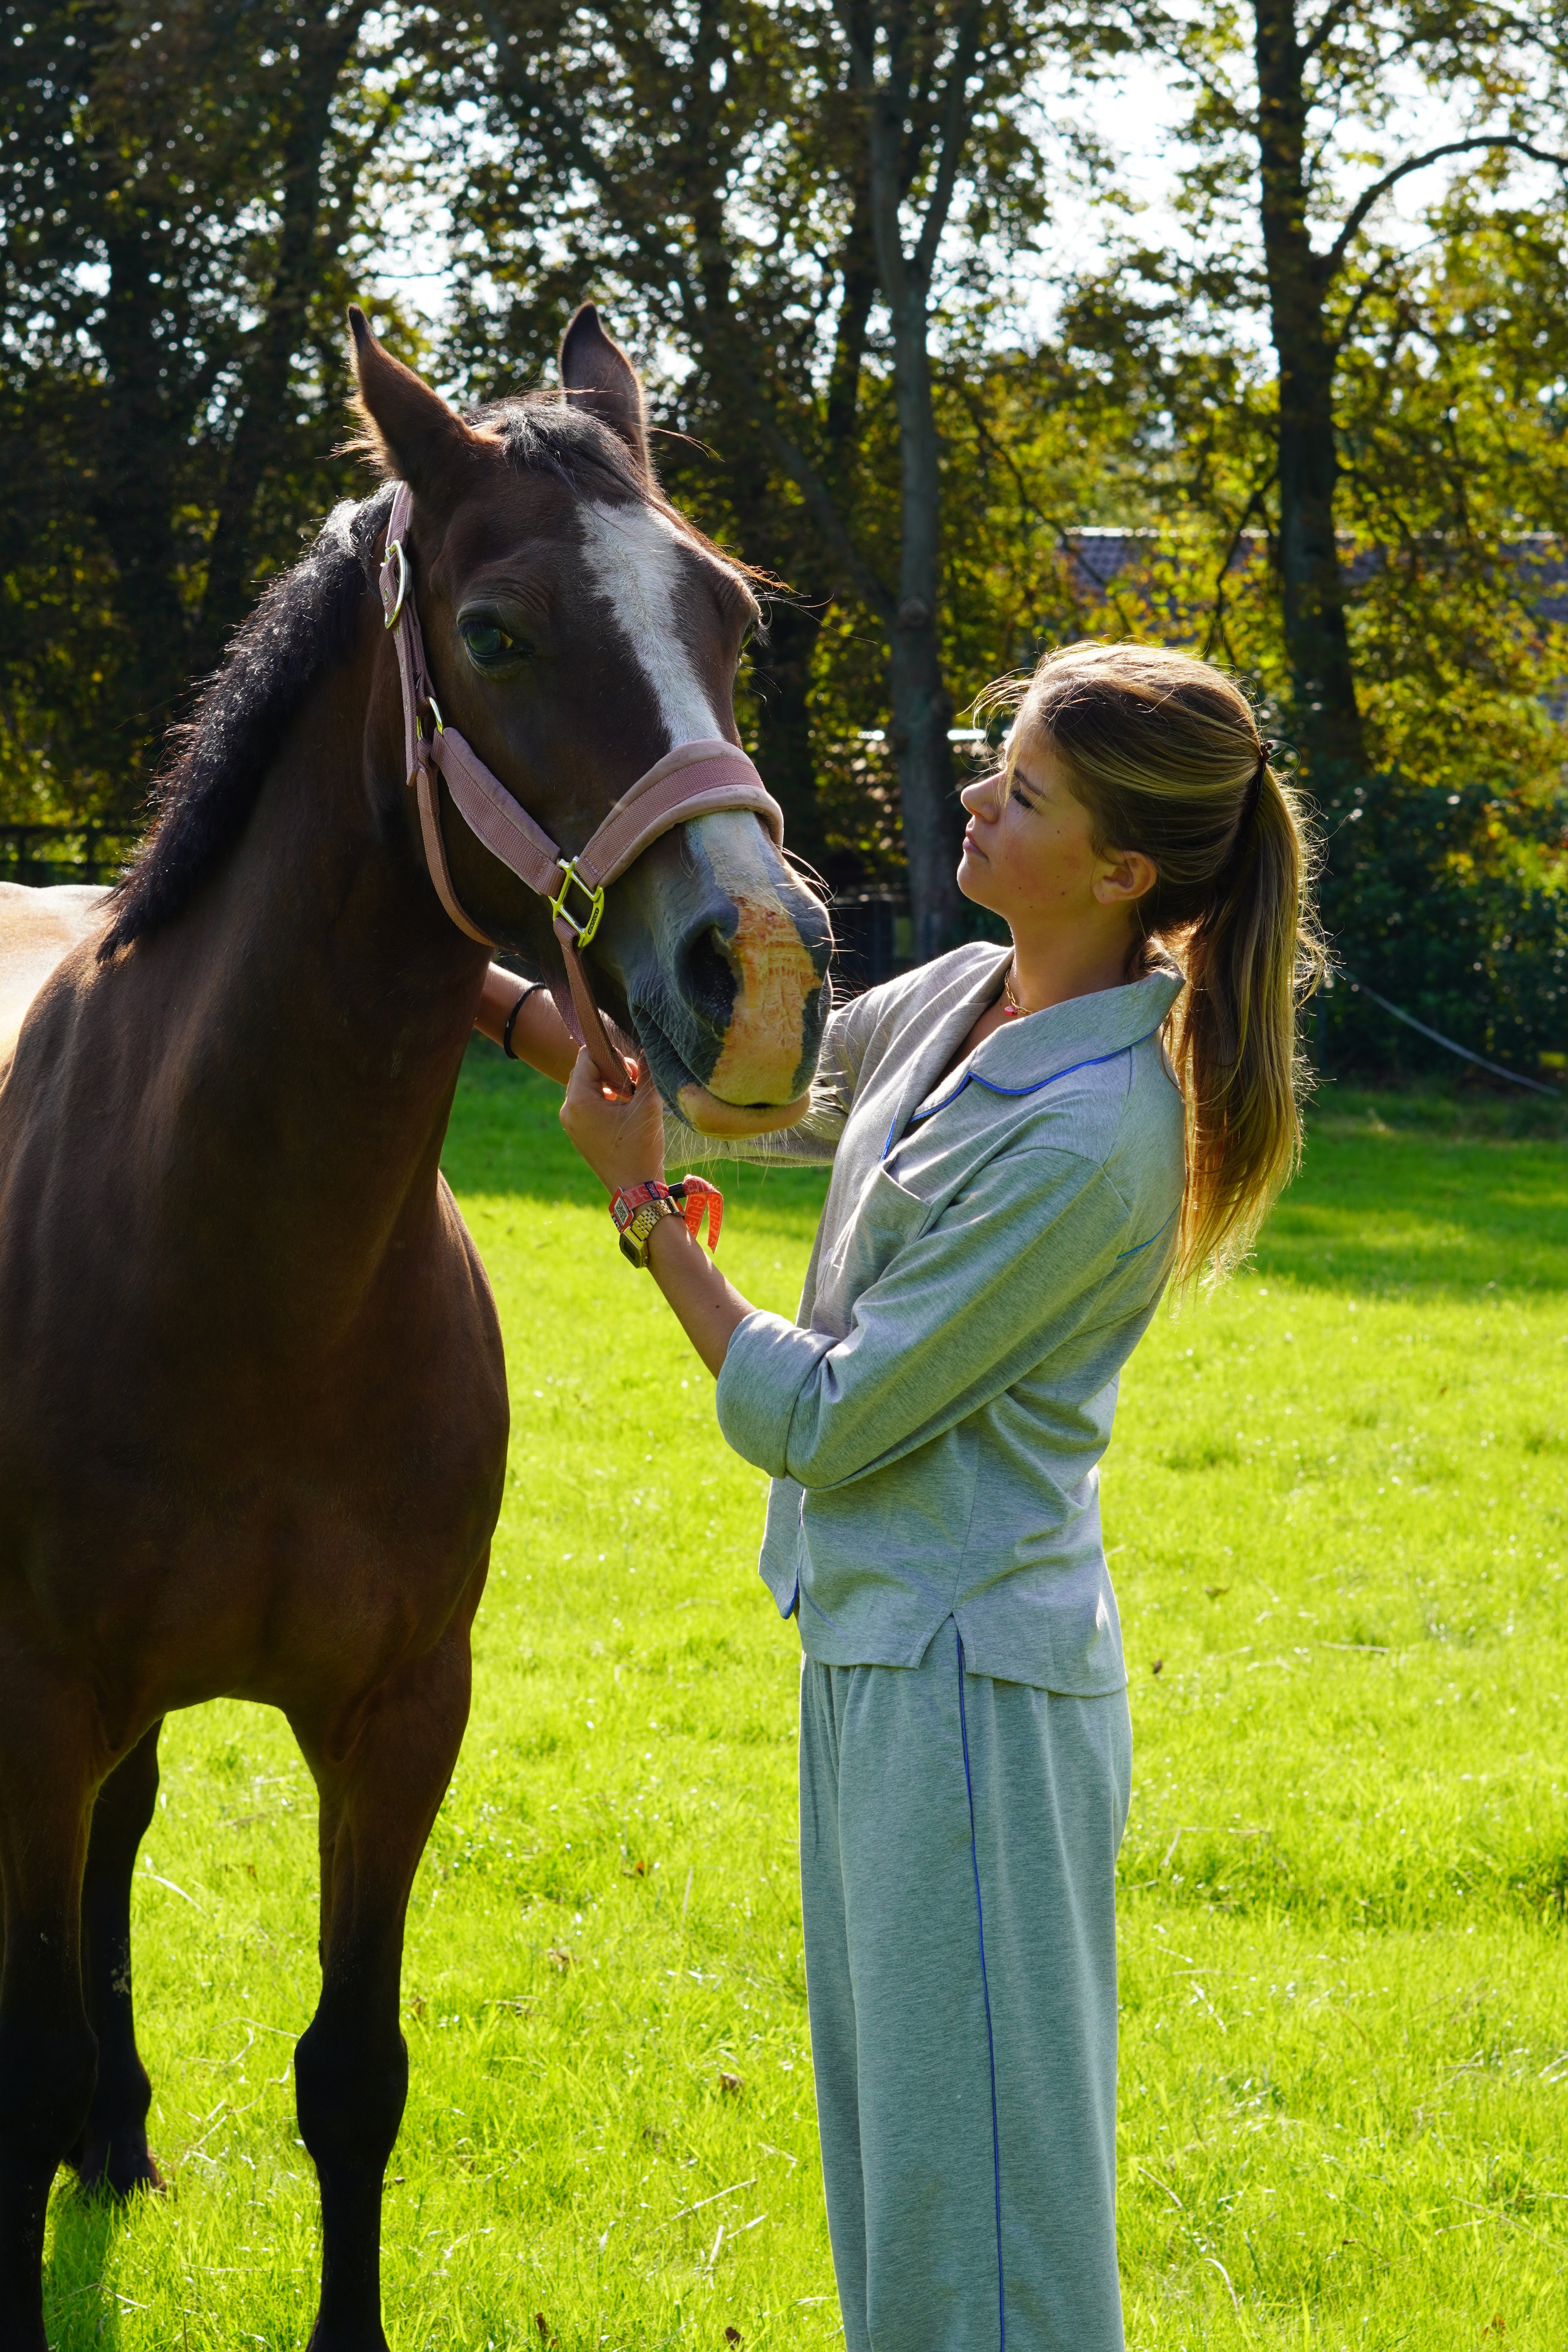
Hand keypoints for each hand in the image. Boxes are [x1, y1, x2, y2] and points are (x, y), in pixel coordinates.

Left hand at [560, 1049, 664, 1194]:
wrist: (635, 1192)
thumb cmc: (640, 1149)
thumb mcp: (648, 1106)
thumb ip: (647, 1072)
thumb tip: (648, 1049)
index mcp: (579, 1100)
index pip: (587, 1055)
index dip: (613, 1056)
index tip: (634, 1073)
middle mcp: (568, 1110)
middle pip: (585, 1069)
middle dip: (611, 1069)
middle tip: (635, 1084)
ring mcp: (571, 1123)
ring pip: (587, 1085)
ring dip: (609, 1084)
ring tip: (631, 1098)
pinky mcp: (578, 1133)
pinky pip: (587, 1103)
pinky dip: (604, 1099)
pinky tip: (624, 1111)